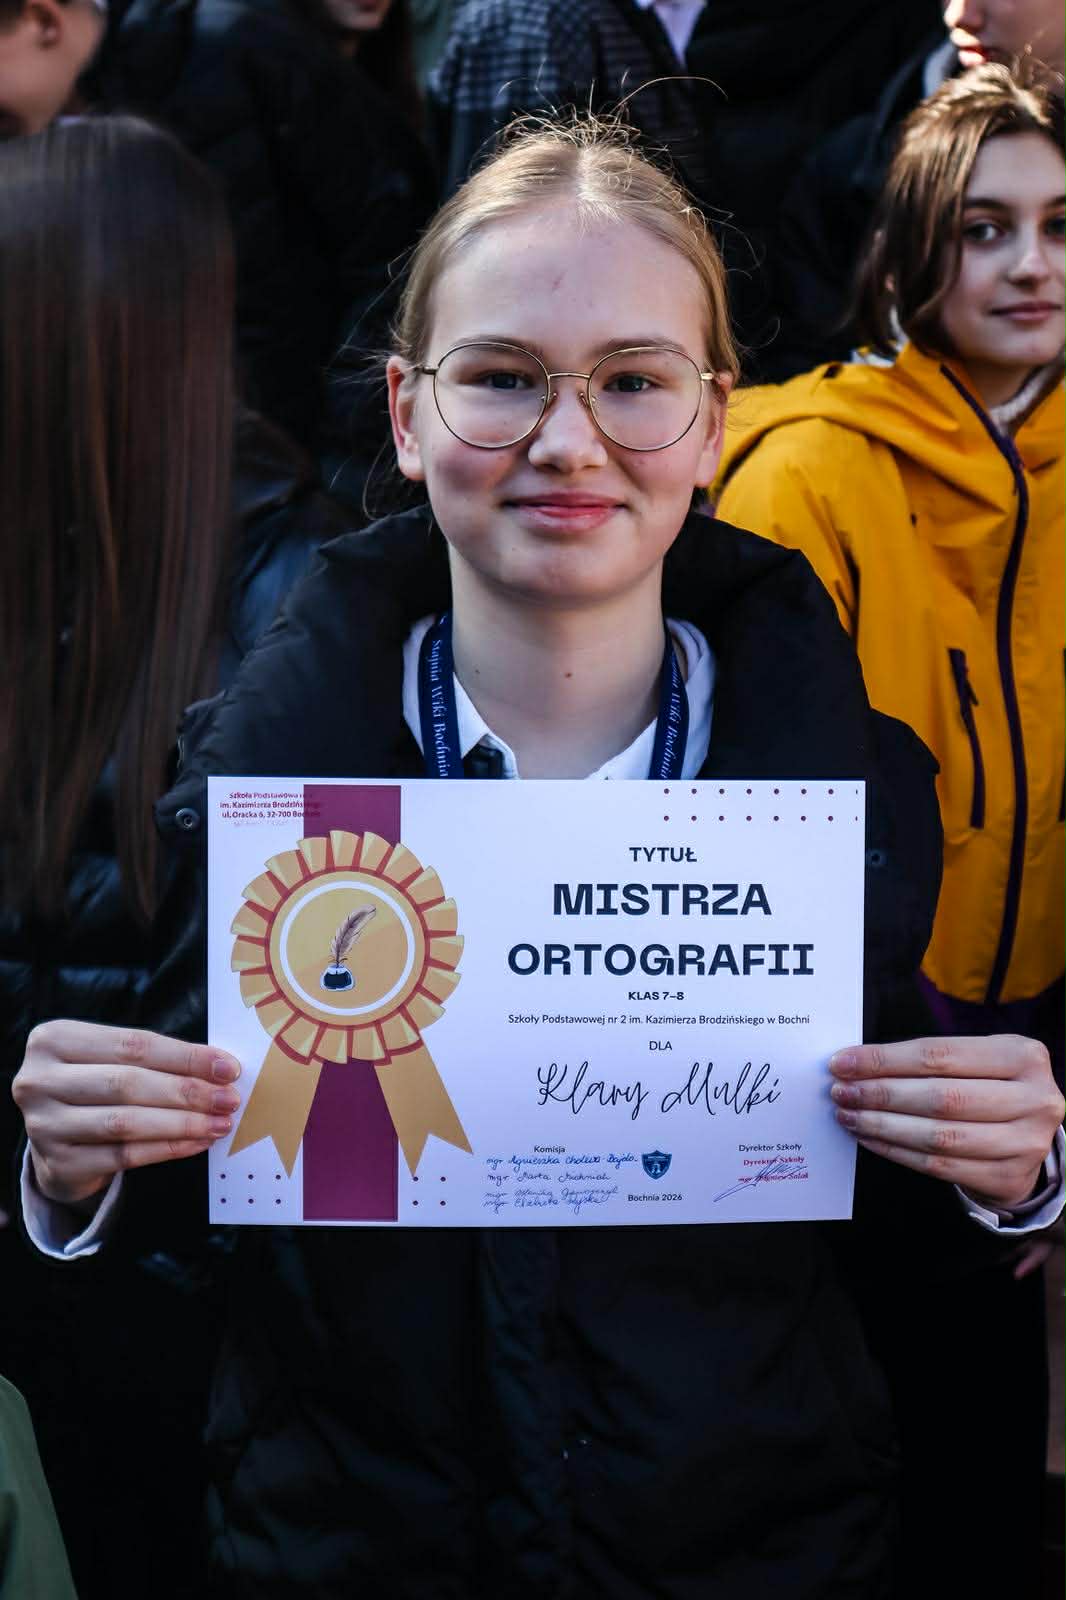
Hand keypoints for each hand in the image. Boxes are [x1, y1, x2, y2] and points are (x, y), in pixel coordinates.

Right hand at [13, 1021, 241, 1207]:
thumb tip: (221, 1068)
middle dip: (188, 1091)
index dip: (185, 1056)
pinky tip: (196, 1143)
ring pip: (126, 1122)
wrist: (56, 1141)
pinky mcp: (58, 1163)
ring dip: (182, 1123)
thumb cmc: (95, 1088)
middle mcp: (39, 1080)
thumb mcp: (110, 1060)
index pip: (133, 1044)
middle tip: (228, 1099)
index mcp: (54, 1039)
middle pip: (128, 1082)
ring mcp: (43, 1124)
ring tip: (219, 1123)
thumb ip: (155, 1058)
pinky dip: (166, 1148)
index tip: (228, 1067)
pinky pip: (123, 1155)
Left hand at [829, 1035, 1064, 1209]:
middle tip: (840, 1091)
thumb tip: (856, 1063)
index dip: (884, 1060)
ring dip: (883, 1125)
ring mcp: (1026, 1143)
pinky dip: (897, 1151)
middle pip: (939, 1097)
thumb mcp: (976, 1061)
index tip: (842, 1062)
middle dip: (880, 1094)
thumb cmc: (990, 1088)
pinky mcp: (1009, 1177)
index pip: (938, 1055)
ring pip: (938, 1135)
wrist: (1029, 1138)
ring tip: (848, 1115)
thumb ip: (928, 1060)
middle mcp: (1034, 1099)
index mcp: (1023, 1056)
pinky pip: (939, 1165)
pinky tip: (870, 1138)